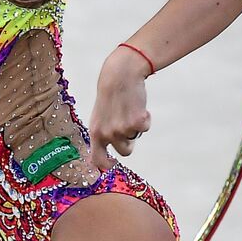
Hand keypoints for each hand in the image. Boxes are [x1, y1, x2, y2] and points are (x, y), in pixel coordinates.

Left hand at [88, 47, 151, 166]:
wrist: (119, 76)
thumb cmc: (110, 96)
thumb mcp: (100, 117)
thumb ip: (103, 134)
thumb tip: (105, 158)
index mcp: (96, 133)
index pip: (98, 159)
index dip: (106, 165)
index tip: (112, 164)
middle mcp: (107, 134)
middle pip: (125, 151)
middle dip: (129, 139)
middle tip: (125, 121)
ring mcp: (122, 130)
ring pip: (135, 138)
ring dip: (136, 127)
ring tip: (129, 110)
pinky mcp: (136, 122)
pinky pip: (145, 128)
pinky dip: (145, 118)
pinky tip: (137, 106)